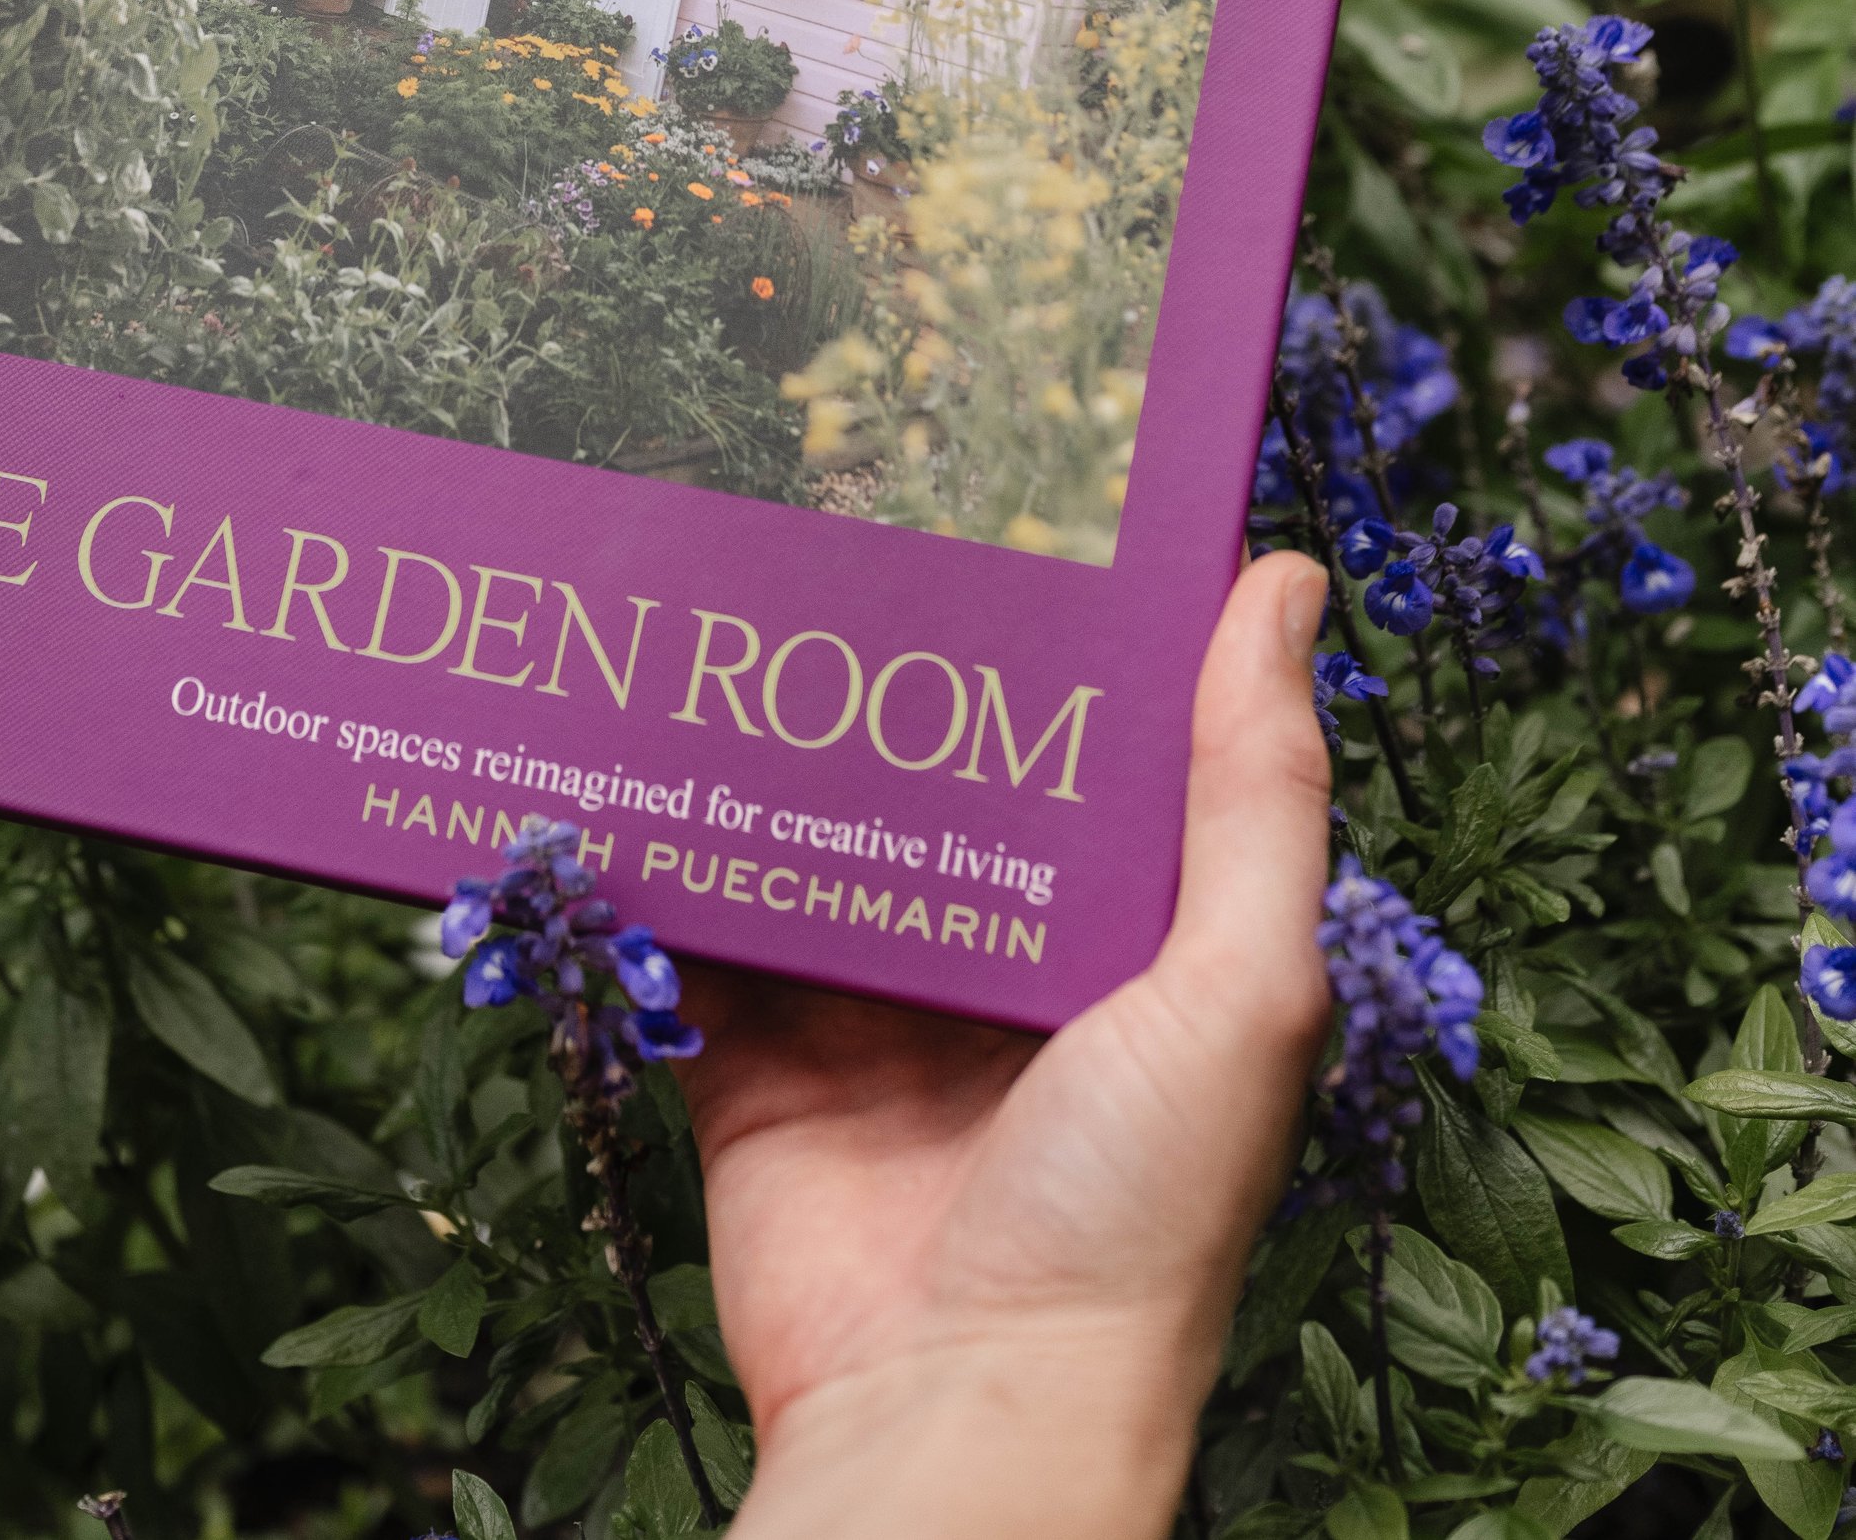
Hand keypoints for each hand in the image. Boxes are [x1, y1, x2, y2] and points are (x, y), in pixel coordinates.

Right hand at [677, 549, 1331, 1539]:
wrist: (957, 1417)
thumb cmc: (1138, 1219)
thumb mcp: (1240, 990)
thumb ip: (1256, 792)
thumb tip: (1282, 576)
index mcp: (1125, 930)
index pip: (1089, 739)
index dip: (1057, 623)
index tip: (1001, 477)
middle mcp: (996, 952)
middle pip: (927, 770)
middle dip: (877, 663)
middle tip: (816, 503)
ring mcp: (865, 1004)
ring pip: (802, 829)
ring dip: (755, 737)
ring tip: (698, 590)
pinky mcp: (748, 1058)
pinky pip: (693, 927)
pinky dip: (649, 852)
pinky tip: (610, 744)